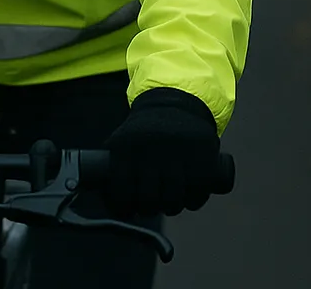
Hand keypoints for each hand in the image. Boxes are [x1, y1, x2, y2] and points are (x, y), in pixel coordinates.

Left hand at [105, 88, 220, 216]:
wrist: (177, 101)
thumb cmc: (146, 130)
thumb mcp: (124, 139)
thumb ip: (115, 166)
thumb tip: (107, 202)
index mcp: (127, 146)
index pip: (123, 190)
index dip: (124, 207)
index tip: (127, 210)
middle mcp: (152, 150)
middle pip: (150, 200)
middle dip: (149, 209)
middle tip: (149, 207)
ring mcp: (179, 154)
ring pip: (174, 201)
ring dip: (171, 207)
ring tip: (168, 203)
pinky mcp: (203, 158)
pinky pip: (198, 194)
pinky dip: (193, 201)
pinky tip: (188, 197)